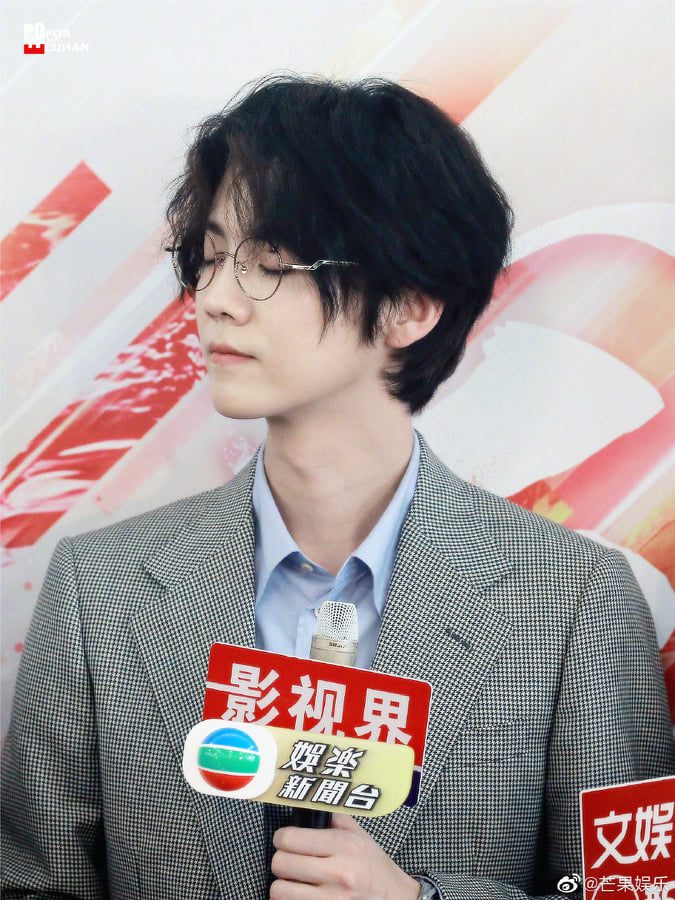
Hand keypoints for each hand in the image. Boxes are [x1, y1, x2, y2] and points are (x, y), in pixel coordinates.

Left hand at [270, 813, 420, 898]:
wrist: (396, 899)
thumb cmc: (375, 868)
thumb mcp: (360, 836)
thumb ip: (335, 818)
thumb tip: (309, 803)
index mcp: (344, 846)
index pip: (291, 839)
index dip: (281, 838)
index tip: (285, 840)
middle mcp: (339, 873)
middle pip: (281, 864)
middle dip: (281, 860)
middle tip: (289, 860)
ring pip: (279, 890)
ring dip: (283, 885)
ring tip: (294, 881)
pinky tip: (302, 894)